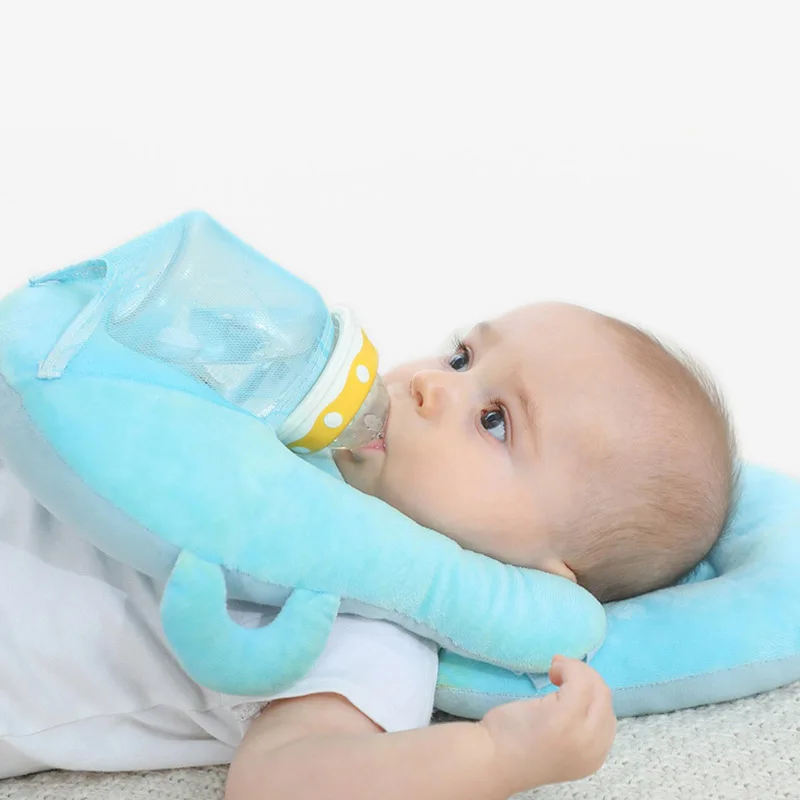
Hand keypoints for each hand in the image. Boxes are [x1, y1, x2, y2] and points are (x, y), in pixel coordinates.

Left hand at [479, 656, 615, 793]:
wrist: (490, 760)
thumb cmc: (515, 746)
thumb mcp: (559, 741)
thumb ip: (577, 725)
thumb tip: (582, 688)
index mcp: (594, 757)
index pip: (607, 714)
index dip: (590, 693)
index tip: (567, 684)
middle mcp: (594, 749)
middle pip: (605, 698)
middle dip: (586, 677)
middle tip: (558, 671)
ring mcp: (581, 734)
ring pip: (597, 687)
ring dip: (577, 671)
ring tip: (554, 672)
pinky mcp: (564, 718)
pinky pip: (581, 681)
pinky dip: (569, 667)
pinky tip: (552, 671)